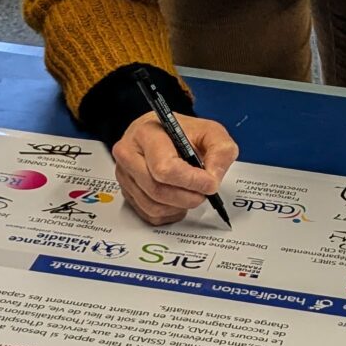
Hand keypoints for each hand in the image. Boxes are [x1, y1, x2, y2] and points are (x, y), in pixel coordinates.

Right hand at [110, 111, 237, 226]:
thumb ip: (220, 151)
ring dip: (180, 206)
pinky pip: (149, 214)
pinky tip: (179, 198)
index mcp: (146, 134)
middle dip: (188, 196)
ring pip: (154, 206)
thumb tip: (213, 178)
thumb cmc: (181, 133)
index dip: (191, 181)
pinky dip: (170, 212)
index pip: (164, 168)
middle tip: (204, 192)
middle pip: (158, 190)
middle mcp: (128, 154)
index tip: (210, 184)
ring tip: (192, 193)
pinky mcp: (127, 192)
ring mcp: (124, 175)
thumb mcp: (210, 132)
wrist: (163, 135)